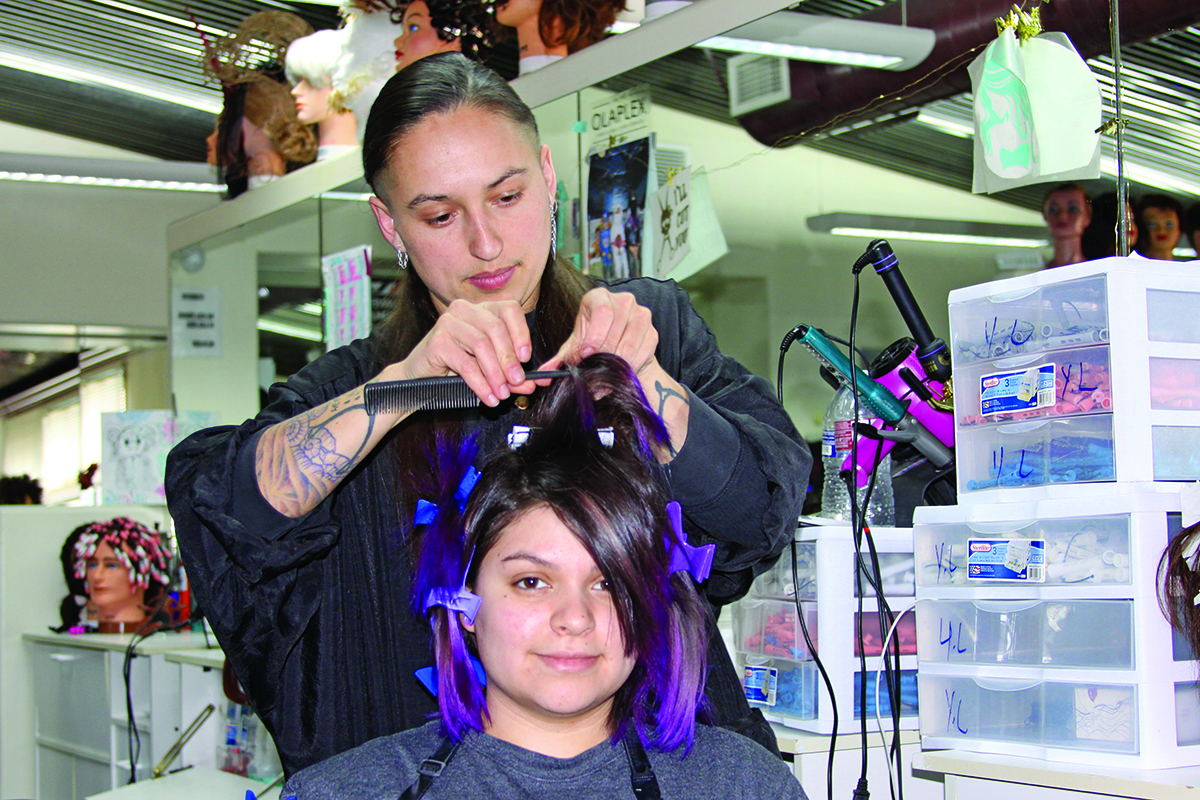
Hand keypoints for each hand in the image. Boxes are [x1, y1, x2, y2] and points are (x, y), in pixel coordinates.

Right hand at [392, 299, 540, 406]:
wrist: (421, 378)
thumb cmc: (457, 370)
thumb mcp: (490, 370)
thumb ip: (512, 375)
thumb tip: (534, 384)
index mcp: (482, 309)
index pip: (509, 310)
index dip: (521, 333)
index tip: (526, 358)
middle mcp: (465, 310)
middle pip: (496, 328)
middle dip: (509, 359)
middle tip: (517, 381)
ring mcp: (449, 322)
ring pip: (481, 345)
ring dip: (495, 373)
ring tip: (501, 393)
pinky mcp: (437, 340)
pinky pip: (465, 363)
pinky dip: (480, 383)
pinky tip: (488, 396)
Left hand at [541, 287, 690, 459]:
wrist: (621, 349)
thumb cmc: (594, 343)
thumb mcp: (574, 348)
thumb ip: (560, 360)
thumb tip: (543, 375)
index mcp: (599, 297)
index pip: (602, 312)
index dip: (595, 335)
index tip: (586, 355)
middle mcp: (623, 300)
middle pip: (616, 329)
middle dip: (602, 356)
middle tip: (592, 375)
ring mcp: (641, 315)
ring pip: (629, 344)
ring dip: (615, 366)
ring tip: (603, 380)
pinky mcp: (653, 332)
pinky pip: (642, 354)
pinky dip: (630, 368)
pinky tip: (620, 375)